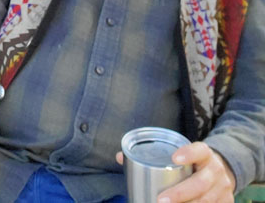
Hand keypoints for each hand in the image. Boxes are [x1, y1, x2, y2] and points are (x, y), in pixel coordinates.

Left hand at [117, 143, 234, 202]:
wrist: (224, 170)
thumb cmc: (192, 162)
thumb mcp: (181, 154)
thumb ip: (154, 154)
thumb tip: (120, 157)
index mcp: (205, 154)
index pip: (200, 150)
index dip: (189, 154)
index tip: (174, 158)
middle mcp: (216, 171)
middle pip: (201, 183)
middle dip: (181, 193)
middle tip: (160, 199)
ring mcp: (223, 189)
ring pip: (207, 201)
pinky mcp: (226, 202)